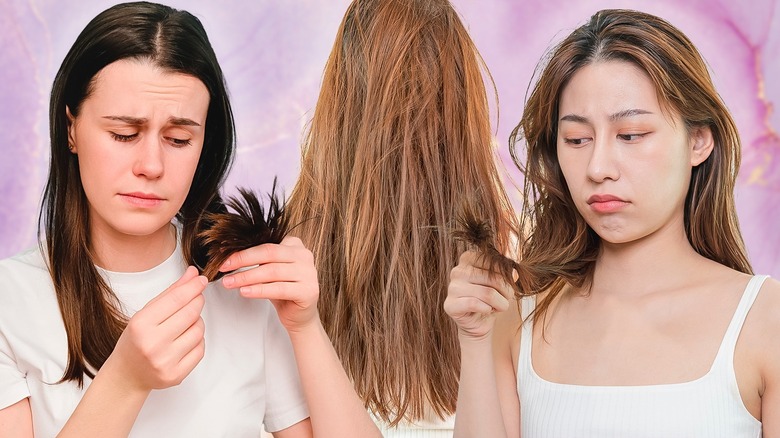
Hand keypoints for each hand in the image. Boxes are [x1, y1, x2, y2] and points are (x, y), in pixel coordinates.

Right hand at [105, 266, 206, 391]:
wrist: (127, 374)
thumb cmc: (135, 340)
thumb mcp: (145, 313)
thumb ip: (170, 293)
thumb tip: (192, 273)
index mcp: (141, 325)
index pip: (176, 299)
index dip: (193, 287)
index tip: (201, 280)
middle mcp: (152, 344)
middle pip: (191, 313)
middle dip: (197, 301)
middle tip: (196, 297)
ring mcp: (165, 361)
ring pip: (198, 331)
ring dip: (197, 322)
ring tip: (185, 323)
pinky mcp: (176, 375)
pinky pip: (200, 349)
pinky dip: (197, 340)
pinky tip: (185, 339)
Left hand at [219, 236, 319, 332]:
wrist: (300, 315)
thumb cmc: (283, 291)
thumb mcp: (270, 271)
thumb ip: (258, 261)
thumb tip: (230, 258)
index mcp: (294, 245)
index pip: (266, 244)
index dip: (244, 251)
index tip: (225, 259)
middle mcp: (304, 256)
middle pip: (269, 253)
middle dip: (243, 260)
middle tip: (224, 268)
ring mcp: (308, 273)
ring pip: (272, 271)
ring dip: (247, 277)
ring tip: (230, 282)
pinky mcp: (308, 291)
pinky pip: (279, 288)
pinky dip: (259, 290)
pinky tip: (245, 292)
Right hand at [444, 250, 513, 341]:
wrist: (480, 322)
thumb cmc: (491, 298)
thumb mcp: (502, 281)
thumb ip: (507, 272)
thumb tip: (515, 272)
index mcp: (468, 258)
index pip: (495, 261)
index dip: (508, 275)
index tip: (509, 284)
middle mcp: (458, 270)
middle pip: (493, 278)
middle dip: (507, 292)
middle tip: (506, 299)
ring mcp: (452, 287)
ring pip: (487, 293)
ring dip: (500, 303)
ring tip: (499, 306)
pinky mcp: (450, 305)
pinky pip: (475, 304)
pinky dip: (487, 310)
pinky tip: (487, 311)